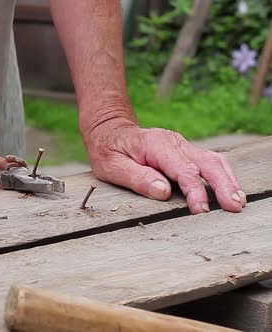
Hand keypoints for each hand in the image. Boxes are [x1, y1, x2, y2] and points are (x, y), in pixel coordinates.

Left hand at [84, 121, 246, 213]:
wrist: (109, 130)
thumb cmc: (108, 150)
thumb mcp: (112, 166)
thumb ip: (137, 178)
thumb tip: (163, 191)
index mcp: (156, 145)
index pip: (183, 170)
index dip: (195, 191)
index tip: (201, 210)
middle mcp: (174, 143)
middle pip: (207, 162)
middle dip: (223, 185)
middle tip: (234, 206)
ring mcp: (182, 146)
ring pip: (213, 160)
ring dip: (228, 180)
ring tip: (238, 201)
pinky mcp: (185, 152)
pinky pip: (209, 162)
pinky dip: (222, 176)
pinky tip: (230, 191)